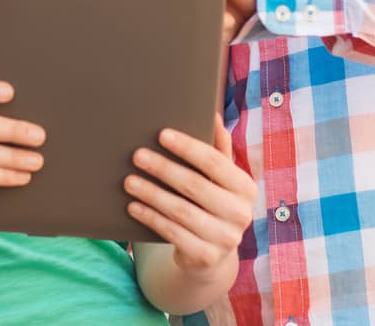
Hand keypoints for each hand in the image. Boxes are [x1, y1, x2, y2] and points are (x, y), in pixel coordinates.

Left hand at [125, 117, 254, 273]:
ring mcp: (224, 238)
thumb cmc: (212, 204)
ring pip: (181, 211)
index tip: (161, 134)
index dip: (187, 147)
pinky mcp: (205, 257)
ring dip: (152, 193)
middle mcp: (241, 214)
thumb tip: (214, 116)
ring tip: (129, 180)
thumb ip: (219, 151)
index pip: (215, 162)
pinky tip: (134, 206)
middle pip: (195, 185)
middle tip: (137, 155)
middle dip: (163, 168)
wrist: (212, 255)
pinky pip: (172, 233)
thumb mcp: (220, 180)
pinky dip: (151, 218)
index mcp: (246, 188)